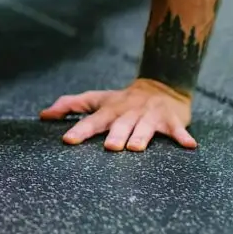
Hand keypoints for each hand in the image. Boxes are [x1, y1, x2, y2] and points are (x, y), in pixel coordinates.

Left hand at [40, 79, 196, 151]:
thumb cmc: (122, 100)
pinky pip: (177, 129)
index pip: (92, 120)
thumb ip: (69, 105)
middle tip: (110, 147)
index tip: (68, 139)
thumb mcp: (96, 99)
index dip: (80, 129)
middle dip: (115, 134)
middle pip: (120, 124)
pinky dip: (183, 136)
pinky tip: (189, 146)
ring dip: (141, 136)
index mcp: (109, 110)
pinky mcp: (171, 119)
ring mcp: (150, 115)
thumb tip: (43, 115)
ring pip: (145, 127)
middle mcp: (128, 112)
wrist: (161, 85)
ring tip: (136, 148)